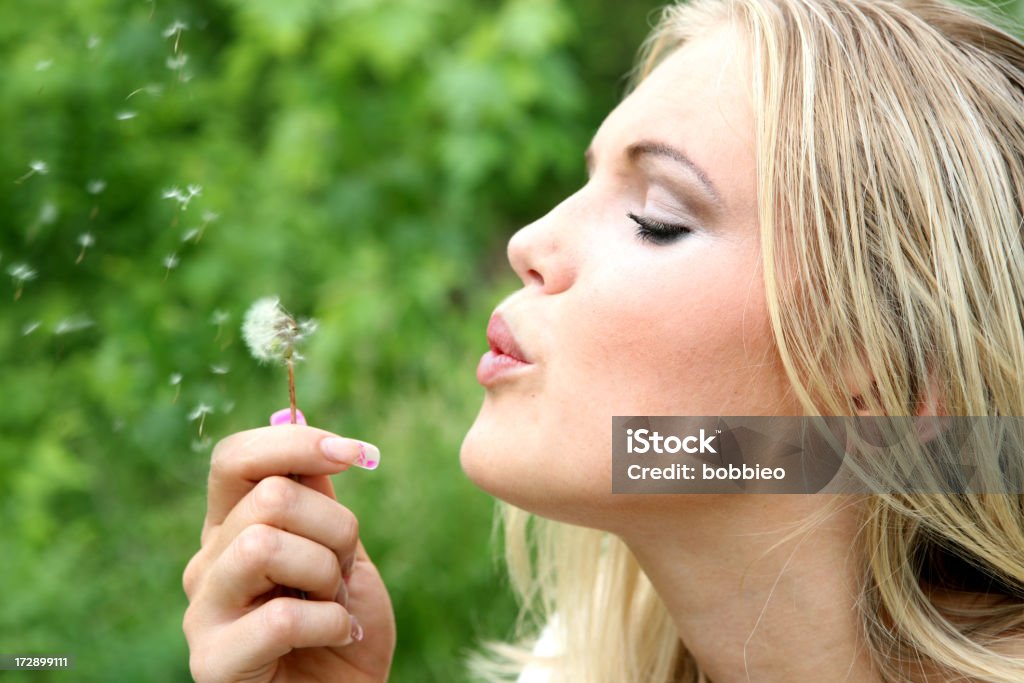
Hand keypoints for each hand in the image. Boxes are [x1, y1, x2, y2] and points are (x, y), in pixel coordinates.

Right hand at [182, 412, 394, 681]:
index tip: (359, 454)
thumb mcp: (340, 550)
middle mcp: (207, 561)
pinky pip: (278, 617)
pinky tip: (339, 637)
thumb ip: (316, 494)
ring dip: (326, 573)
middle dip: (336, 527)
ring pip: (263, 544)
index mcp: (233, 526)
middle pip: (269, 496)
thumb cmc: (342, 629)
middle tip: (346, 569)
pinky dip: (330, 623)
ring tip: (336, 603)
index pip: (235, 456)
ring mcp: (202, 611)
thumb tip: (296, 415)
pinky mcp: (211, 662)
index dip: (297, 442)